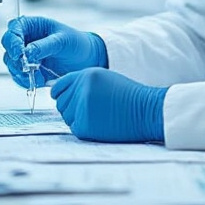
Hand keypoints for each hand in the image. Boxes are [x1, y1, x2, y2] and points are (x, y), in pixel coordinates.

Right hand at [0, 15, 106, 88]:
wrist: (87, 59)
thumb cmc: (76, 42)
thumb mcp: (61, 40)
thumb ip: (43, 46)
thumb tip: (27, 52)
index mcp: (31, 26)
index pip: (13, 30)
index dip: (12, 42)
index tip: (19, 53)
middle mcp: (25, 40)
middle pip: (8, 49)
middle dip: (15, 60)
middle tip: (27, 67)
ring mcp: (26, 56)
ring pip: (11, 65)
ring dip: (21, 73)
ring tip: (38, 75)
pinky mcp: (29, 70)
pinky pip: (19, 77)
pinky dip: (26, 81)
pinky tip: (39, 80)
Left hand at [51, 68, 167, 142]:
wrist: (146, 110)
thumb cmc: (128, 95)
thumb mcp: (105, 79)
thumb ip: (83, 82)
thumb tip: (59, 92)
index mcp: (85, 75)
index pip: (58, 86)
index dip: (60, 95)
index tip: (65, 99)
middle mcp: (81, 89)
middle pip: (61, 103)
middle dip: (71, 108)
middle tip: (90, 111)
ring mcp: (82, 107)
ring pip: (67, 116)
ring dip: (78, 118)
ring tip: (99, 116)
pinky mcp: (85, 125)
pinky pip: (75, 128)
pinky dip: (85, 129)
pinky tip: (100, 124)